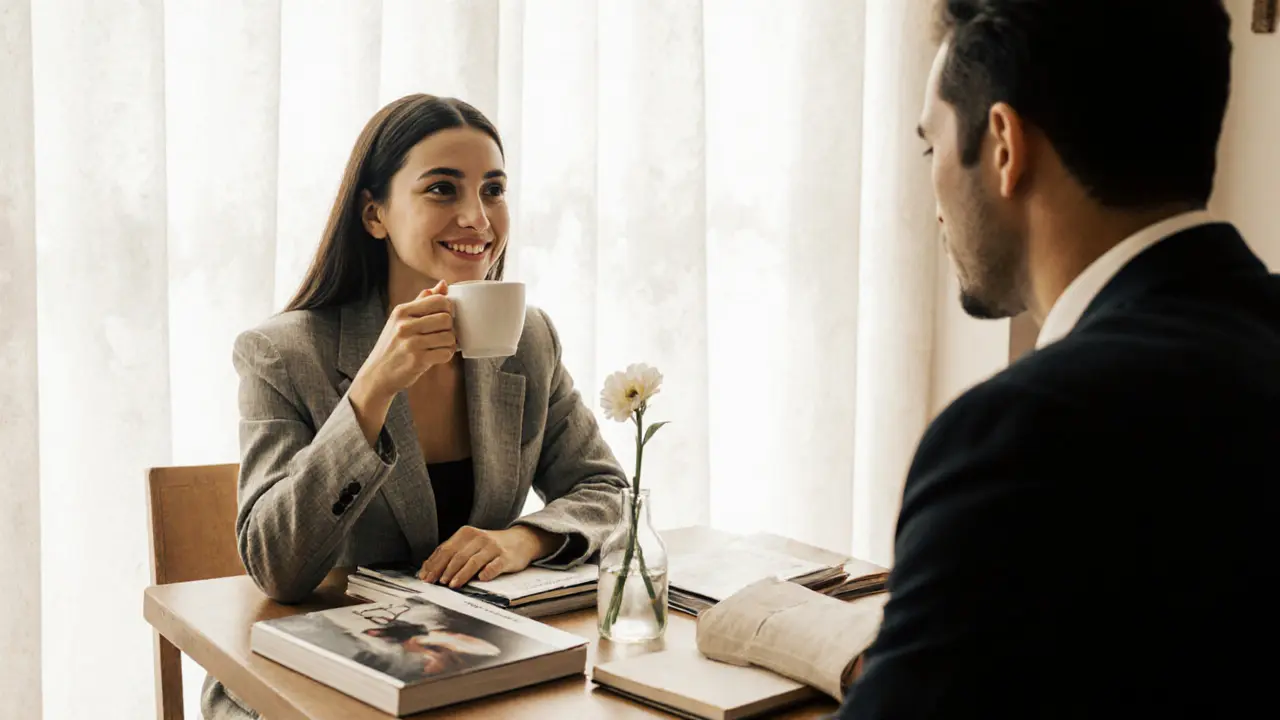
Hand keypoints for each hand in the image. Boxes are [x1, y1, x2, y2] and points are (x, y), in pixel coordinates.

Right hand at [360, 280, 456, 396]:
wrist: (377, 373)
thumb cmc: (392, 345)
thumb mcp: (400, 319)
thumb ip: (422, 301)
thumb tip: (443, 284)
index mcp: (402, 311)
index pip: (438, 300)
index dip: (447, 308)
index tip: (443, 316)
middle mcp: (405, 325)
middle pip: (446, 318)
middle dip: (449, 327)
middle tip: (441, 333)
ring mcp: (411, 343)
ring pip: (449, 336)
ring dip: (449, 343)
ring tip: (439, 345)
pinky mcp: (418, 360)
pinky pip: (446, 353)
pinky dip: (446, 355)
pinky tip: (437, 355)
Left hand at [418, 525, 560, 588]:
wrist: (520, 541)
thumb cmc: (489, 547)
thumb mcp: (469, 545)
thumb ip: (450, 554)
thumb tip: (426, 570)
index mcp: (466, 533)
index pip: (446, 549)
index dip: (434, 564)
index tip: (426, 578)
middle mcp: (479, 538)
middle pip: (458, 555)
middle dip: (445, 570)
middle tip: (437, 583)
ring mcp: (493, 547)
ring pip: (474, 561)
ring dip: (461, 574)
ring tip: (452, 585)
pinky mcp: (506, 557)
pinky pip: (495, 565)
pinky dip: (487, 572)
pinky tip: (481, 579)